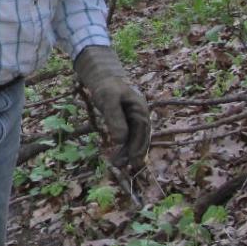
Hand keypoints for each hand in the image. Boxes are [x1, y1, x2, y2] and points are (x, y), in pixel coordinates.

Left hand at [73, 45, 150, 165]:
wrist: (104, 77)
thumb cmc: (107, 86)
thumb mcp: (108, 100)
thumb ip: (115, 118)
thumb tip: (121, 140)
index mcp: (140, 109)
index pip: (142, 132)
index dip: (138, 147)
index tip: (133, 161)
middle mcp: (141, 116)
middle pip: (140, 138)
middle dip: (133, 153)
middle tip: (125, 167)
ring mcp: (135, 119)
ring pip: (134, 139)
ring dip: (128, 152)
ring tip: (117, 164)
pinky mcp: (127, 122)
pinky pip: (128, 137)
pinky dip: (124, 147)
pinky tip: (118, 157)